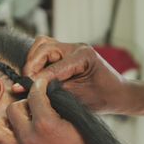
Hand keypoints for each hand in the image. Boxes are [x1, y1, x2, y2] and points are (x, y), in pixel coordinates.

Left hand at [0, 78, 104, 143]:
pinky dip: (3, 141)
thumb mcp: (75, 122)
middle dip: (23, 103)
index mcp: (46, 124)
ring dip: (5, 122)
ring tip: (18, 122)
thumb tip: (45, 94)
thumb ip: (57, 106)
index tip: (41, 85)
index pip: (34, 95)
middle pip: (12, 109)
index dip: (39, 86)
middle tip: (33, 106)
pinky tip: (15, 138)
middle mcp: (28, 139)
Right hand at [12, 36, 127, 113]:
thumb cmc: (104, 98)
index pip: (54, 66)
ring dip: (32, 61)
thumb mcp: (80, 98)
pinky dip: (37, 61)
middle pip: (44, 47)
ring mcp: (71, 48)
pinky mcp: (66, 53)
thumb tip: (31, 91)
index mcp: (84, 56)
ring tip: (29, 79)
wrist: (119, 94)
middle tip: (25, 84)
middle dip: (31, 65)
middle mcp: (76, 47)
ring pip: (42, 45)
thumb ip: (56, 92)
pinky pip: (45, 50)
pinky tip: (35, 76)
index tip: (23, 90)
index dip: (37, 79)